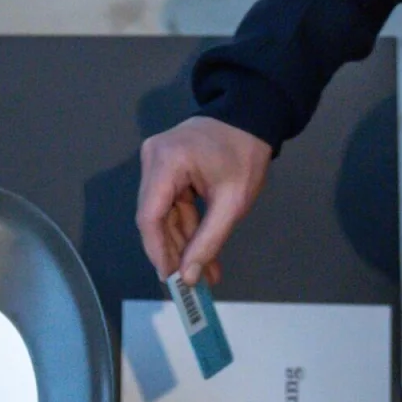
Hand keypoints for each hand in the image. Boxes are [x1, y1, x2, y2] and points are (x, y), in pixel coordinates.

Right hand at [136, 117, 272, 284]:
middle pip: (154, 217)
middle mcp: (152, 159)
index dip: (158, 251)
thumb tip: (188, 276)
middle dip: (173, 251)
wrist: (251, 118)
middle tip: (192, 282)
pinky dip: (186, 227)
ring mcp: (156, 161)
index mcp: (167, 162)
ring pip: (163, 215)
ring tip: (204, 274)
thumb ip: (208, 240)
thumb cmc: (245, 155)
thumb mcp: (232, 203)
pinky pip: (171, 204)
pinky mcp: (165, 167)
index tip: (171, 278)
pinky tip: (200, 253)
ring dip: (182, 243)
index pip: (150, 216)